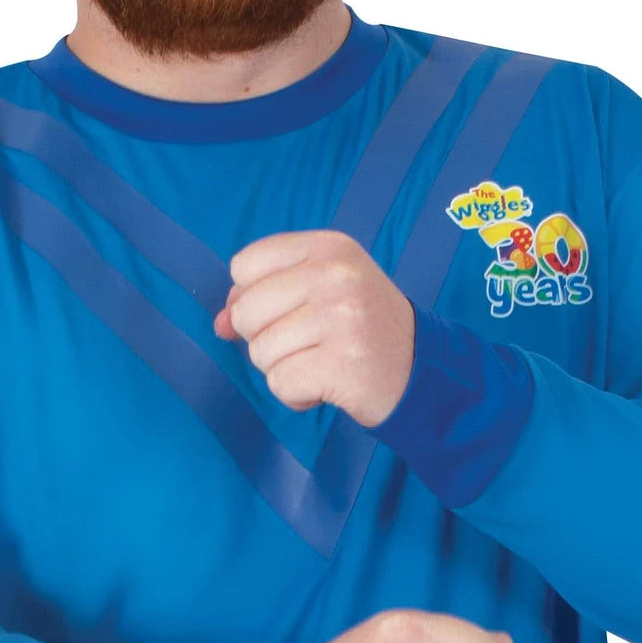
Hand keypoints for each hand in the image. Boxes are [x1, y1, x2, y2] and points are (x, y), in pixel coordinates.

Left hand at [214, 230, 415, 427]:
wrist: (422, 371)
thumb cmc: (363, 328)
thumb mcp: (323, 292)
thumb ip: (265, 297)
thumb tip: (219, 323)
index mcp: (329, 247)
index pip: (245, 264)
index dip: (251, 297)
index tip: (282, 312)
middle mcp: (336, 276)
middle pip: (246, 311)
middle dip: (264, 338)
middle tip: (305, 344)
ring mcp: (341, 319)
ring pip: (260, 352)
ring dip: (282, 370)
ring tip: (320, 363)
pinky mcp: (342, 364)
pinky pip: (280, 383)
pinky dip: (296, 395)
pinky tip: (324, 386)